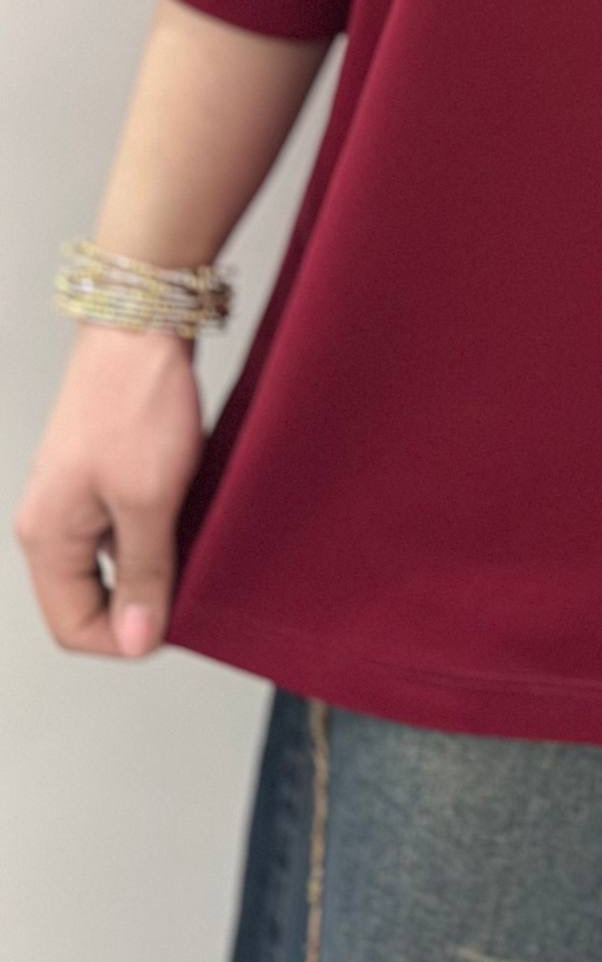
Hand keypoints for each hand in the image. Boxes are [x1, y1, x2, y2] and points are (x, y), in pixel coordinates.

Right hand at [12, 323, 204, 657]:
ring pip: (116, 558)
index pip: (73, 625)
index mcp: (47, 537)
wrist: (143, 321)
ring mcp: (79, 494)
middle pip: (93, 596)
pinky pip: (130, 521)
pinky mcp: (106, 470)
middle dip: (144, 598)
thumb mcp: (148, 499)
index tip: (174, 622)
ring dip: (158, 557)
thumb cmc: (136, 400)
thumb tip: (135, 640)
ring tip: (195, 530)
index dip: (125, 637)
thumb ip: (142, 573)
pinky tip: (193, 502)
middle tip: (192, 576)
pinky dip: (162, 523)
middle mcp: (54, 520)